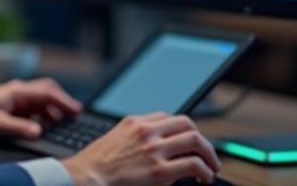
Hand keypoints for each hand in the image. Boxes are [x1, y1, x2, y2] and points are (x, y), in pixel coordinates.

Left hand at [0, 78, 81, 138]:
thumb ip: (18, 128)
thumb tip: (39, 131)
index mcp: (18, 92)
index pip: (47, 92)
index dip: (64, 101)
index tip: (77, 110)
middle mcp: (19, 92)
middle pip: (48, 92)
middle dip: (63, 102)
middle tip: (76, 115)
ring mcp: (16, 98)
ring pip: (41, 100)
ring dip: (54, 109)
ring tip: (64, 122)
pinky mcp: (13, 105)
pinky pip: (33, 107)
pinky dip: (44, 113)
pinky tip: (46, 124)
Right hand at [61, 113, 221, 185]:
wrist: (85, 178)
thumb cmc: (93, 165)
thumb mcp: (112, 139)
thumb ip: (131, 137)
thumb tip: (148, 146)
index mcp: (134, 122)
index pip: (168, 117)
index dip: (181, 130)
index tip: (186, 142)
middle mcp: (147, 131)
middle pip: (187, 124)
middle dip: (201, 139)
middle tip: (206, 153)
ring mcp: (154, 150)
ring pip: (195, 140)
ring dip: (209, 155)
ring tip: (211, 167)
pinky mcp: (160, 170)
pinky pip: (193, 165)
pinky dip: (205, 171)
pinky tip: (204, 178)